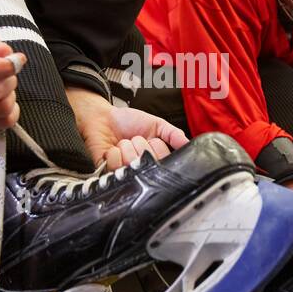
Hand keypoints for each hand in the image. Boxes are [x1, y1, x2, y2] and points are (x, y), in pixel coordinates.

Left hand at [66, 88, 189, 168]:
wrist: (104, 118)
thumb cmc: (128, 121)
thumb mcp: (156, 124)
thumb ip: (173, 134)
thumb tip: (188, 144)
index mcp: (155, 159)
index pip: (164, 161)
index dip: (156, 147)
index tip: (150, 139)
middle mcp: (141, 168)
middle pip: (148, 162)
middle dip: (140, 144)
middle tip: (134, 139)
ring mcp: (125, 172)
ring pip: (131, 163)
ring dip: (126, 147)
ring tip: (122, 143)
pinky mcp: (108, 173)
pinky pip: (115, 166)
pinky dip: (113, 152)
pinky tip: (111, 149)